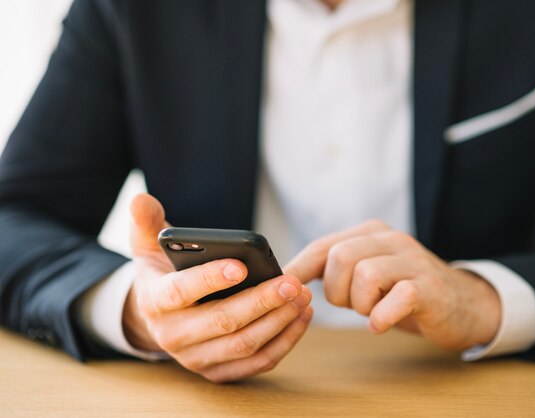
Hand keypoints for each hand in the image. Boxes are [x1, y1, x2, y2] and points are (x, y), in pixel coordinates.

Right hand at [122, 193, 312, 382]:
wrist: (161, 316)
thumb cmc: (163, 273)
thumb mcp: (148, 246)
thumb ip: (146, 221)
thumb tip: (139, 198)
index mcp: (155, 301)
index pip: (181, 292)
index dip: (210, 279)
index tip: (242, 265)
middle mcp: (172, 336)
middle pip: (222, 322)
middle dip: (261, 301)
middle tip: (292, 283)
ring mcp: (196, 358)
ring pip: (243, 345)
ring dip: (279, 321)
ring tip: (303, 296)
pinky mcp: (217, 372)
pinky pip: (256, 363)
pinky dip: (284, 342)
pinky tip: (301, 317)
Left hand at [285, 220, 500, 350]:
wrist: (464, 305)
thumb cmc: (405, 292)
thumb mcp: (368, 274)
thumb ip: (335, 270)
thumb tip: (288, 280)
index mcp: (371, 233)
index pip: (323, 246)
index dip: (299, 269)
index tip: (282, 289)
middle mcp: (391, 239)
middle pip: (340, 258)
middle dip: (336, 291)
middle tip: (354, 305)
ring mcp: (413, 261)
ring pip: (364, 274)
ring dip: (361, 304)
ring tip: (375, 310)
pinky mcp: (430, 287)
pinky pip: (396, 297)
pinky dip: (382, 317)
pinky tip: (383, 322)